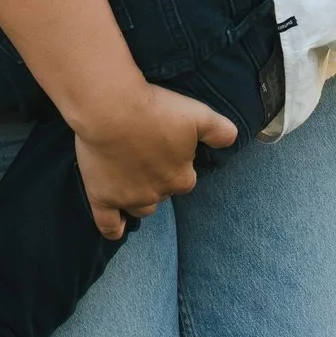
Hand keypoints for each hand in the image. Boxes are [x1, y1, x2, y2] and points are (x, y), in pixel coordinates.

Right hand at [72, 83, 238, 240]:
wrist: (111, 109)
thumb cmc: (155, 109)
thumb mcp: (197, 114)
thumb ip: (219, 130)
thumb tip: (233, 139)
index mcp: (182, 177)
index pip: (186, 179)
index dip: (178, 163)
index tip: (167, 146)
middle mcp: (158, 193)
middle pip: (163, 192)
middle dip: (158, 178)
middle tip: (147, 154)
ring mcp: (129, 198)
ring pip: (141, 209)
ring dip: (141, 198)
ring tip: (134, 180)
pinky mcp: (102, 198)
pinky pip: (109, 224)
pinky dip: (114, 227)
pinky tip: (118, 224)